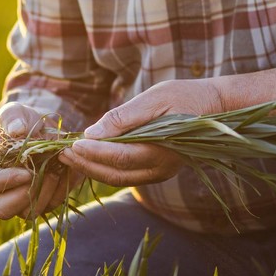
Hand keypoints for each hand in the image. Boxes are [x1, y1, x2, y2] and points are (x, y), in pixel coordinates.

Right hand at [0, 102, 81, 219]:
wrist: (40, 128)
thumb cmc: (21, 120)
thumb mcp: (14, 112)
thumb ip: (12, 117)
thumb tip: (17, 130)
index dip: (5, 180)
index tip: (26, 172)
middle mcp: (0, 187)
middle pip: (2, 209)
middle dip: (23, 197)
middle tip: (43, 177)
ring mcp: (20, 197)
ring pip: (28, 213)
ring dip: (46, 195)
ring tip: (57, 170)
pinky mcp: (41, 199)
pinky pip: (51, 205)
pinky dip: (62, 189)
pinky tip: (68, 169)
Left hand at [57, 79, 223, 185]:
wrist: (214, 108)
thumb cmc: (185, 97)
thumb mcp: (154, 99)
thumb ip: (124, 118)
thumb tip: (93, 133)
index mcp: (161, 151)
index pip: (118, 157)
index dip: (92, 152)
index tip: (71, 143)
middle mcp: (159, 169)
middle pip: (113, 174)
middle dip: (85, 164)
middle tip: (61, 152)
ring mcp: (158, 173)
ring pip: (117, 178)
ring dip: (91, 168)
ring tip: (68, 155)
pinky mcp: (155, 170)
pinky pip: (124, 174)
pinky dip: (103, 167)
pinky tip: (88, 156)